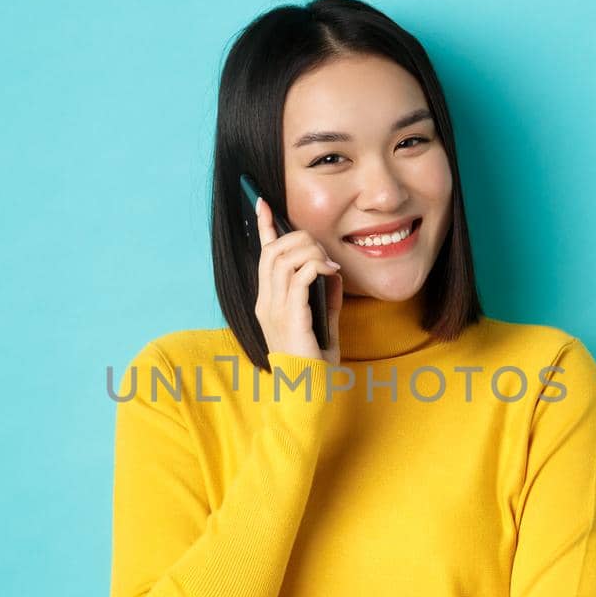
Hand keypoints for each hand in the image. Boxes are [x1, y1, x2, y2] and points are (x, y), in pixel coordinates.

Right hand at [254, 197, 343, 366]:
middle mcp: (266, 303)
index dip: (263, 226)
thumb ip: (326, 296)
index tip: (262, 202)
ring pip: (284, 258)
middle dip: (300, 239)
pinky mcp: (290, 318)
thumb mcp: (323, 322)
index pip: (262, 256)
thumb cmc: (315, 364)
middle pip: (274, 251)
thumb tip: (333, 270)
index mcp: (268, 302)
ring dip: (310, 252)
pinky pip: (298, 276)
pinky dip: (316, 266)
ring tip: (329, 265)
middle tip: (324, 253)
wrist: (308, 394)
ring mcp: (275, 310)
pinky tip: (331, 273)